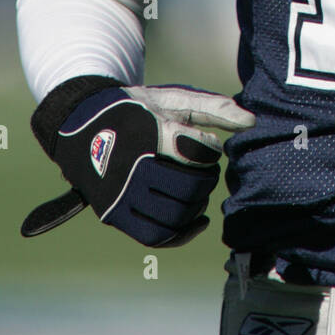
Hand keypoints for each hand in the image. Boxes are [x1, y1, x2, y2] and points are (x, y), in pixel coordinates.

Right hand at [24, 76, 253, 246]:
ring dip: (196, 207)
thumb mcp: (174, 98)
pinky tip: (198, 221)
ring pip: (173, 216)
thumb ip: (214, 108)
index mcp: (149, 133)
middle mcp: (131, 167)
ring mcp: (120, 194)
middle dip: (206, 182)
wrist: (81, 121)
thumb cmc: (137, 108)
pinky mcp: (113, 213)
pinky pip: (153, 236)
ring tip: (200, 192)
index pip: (197, 153)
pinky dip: (181, 235)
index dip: (211, 151)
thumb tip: (252, 123)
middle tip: (206, 172)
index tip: (206, 144)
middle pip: (188, 189)